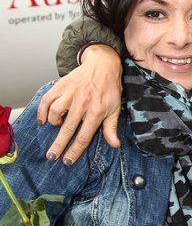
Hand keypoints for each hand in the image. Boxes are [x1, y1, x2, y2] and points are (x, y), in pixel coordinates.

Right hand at [37, 45, 122, 164]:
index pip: (84, 136)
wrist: (103, 64)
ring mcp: (71, 93)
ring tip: (56, 127)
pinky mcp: (61, 85)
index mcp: (97, 111)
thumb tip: (115, 145)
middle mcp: (83, 102)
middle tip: (52, 156)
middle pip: (67, 129)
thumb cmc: (109, 88)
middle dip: (58, 145)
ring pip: (55, 113)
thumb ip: (111, 128)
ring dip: (53, 123)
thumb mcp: (115, 109)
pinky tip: (43, 119)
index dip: (74, 151)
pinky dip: (42, 110)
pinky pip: (47, 99)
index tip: (67, 161)